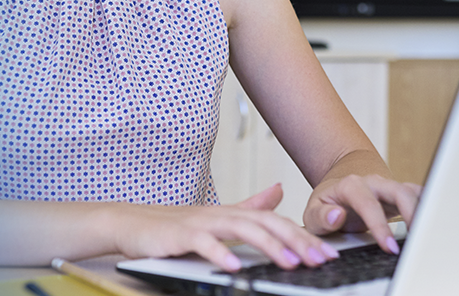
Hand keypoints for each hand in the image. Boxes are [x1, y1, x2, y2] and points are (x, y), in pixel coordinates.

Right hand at [112, 184, 341, 271]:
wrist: (130, 222)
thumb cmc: (174, 224)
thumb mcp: (218, 215)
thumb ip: (250, 205)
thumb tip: (279, 190)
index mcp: (232, 212)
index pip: (274, 221)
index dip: (302, 235)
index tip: (328, 253)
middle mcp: (220, 214)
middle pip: (264, 223)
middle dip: (296, 241)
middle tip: (320, 259)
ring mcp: (200, 223)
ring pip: (240, 230)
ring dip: (268, 246)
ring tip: (290, 263)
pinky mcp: (179, 235)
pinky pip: (202, 243)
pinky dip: (219, 254)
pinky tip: (234, 267)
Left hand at [303, 174, 421, 253]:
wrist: (339, 188)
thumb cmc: (327, 204)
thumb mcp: (313, 212)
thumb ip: (321, 217)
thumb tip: (336, 216)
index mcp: (350, 185)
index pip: (368, 203)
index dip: (379, 225)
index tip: (388, 247)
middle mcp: (374, 183)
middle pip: (399, 192)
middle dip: (412, 215)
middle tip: (416, 242)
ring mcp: (390, 187)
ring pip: (414, 193)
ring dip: (425, 212)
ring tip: (428, 236)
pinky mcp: (402, 194)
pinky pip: (421, 197)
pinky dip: (430, 209)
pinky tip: (433, 227)